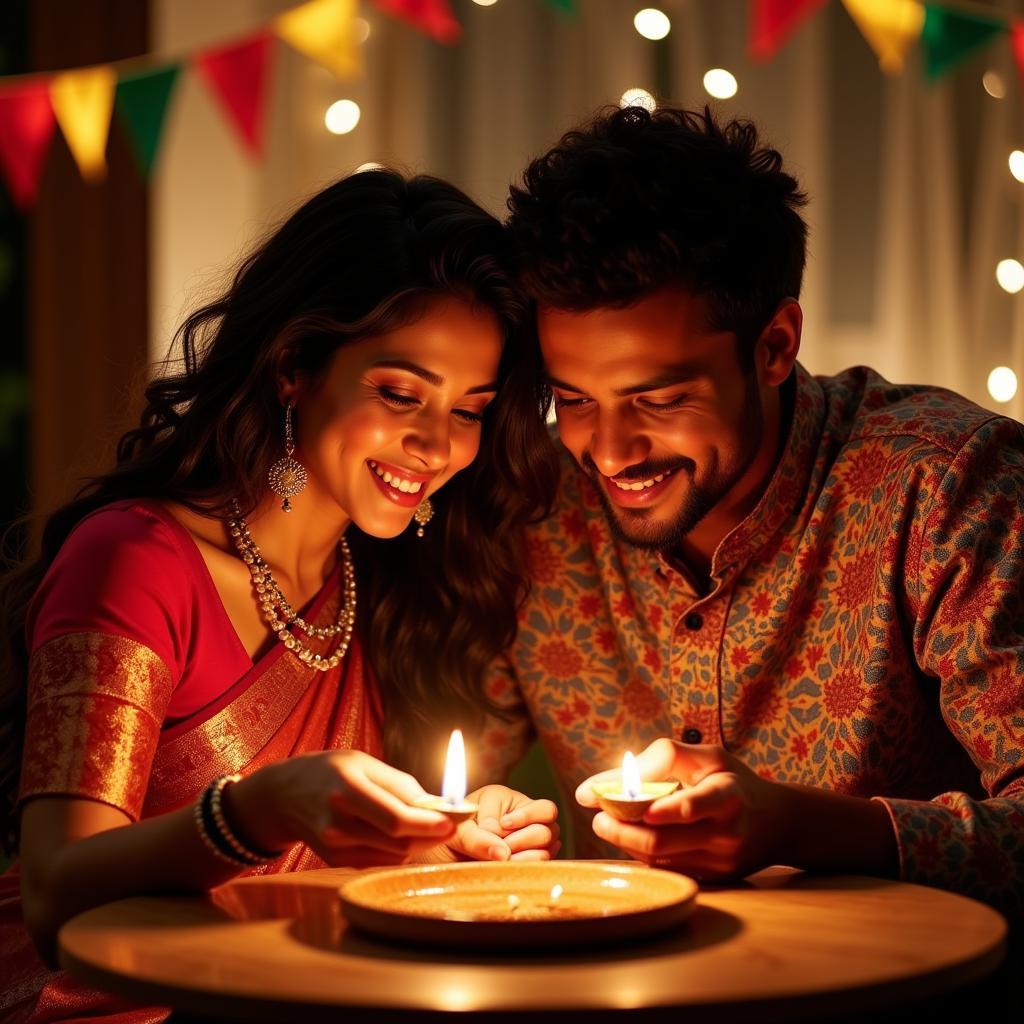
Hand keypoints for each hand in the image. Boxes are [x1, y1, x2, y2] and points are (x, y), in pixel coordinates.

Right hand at [231, 750, 454, 867]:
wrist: (282, 795)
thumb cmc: (328, 770)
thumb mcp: (364, 763)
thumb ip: (401, 785)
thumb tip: (438, 805)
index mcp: (346, 789)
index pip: (395, 819)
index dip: (428, 825)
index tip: (454, 822)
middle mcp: (337, 822)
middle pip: (397, 841)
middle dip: (431, 835)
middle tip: (453, 825)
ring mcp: (333, 846)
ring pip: (392, 854)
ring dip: (417, 842)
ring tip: (428, 825)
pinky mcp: (334, 860)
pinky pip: (379, 860)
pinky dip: (397, 849)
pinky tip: (401, 834)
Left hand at [429, 785, 559, 862]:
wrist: (443, 857)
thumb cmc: (452, 835)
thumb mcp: (458, 831)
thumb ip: (478, 839)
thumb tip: (503, 854)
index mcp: (507, 799)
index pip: (541, 808)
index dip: (524, 819)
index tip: (501, 826)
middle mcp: (524, 816)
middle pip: (548, 828)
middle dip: (522, 840)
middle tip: (501, 847)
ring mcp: (530, 840)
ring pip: (548, 848)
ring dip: (523, 857)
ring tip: (499, 859)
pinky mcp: (529, 860)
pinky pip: (541, 866)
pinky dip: (524, 869)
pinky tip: (506, 867)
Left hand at [576, 738, 789, 879]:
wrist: (779, 824)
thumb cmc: (734, 782)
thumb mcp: (709, 757)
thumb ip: (664, 757)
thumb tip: (613, 777)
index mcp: (729, 796)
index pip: (697, 805)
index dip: (668, 809)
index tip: (641, 809)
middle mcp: (727, 833)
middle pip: (664, 841)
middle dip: (622, 831)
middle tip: (597, 819)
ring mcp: (720, 862)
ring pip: (660, 858)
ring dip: (626, 843)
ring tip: (606, 825)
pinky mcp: (714, 880)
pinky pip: (668, 869)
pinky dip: (643, 854)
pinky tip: (631, 838)